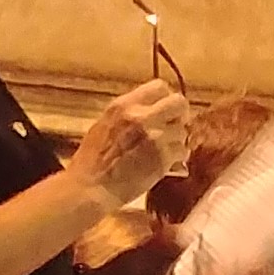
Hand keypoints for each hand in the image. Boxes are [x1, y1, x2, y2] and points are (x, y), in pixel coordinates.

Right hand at [70, 80, 190, 206]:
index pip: (159, 86)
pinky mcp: (163, 157)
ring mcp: (154, 136)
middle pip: (178, 102)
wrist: (90, 188)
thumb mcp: (104, 125)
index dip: (166, 98)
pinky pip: (182, 150)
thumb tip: (150, 110)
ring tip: (167, 149)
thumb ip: (128, 114)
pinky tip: (169, 162)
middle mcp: (140, 116)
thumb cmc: (92, 161)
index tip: (165, 109)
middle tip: (175, 126)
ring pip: (182, 130)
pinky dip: (178, 157)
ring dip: (178, 139)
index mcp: (123, 105)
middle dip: (180, 114)